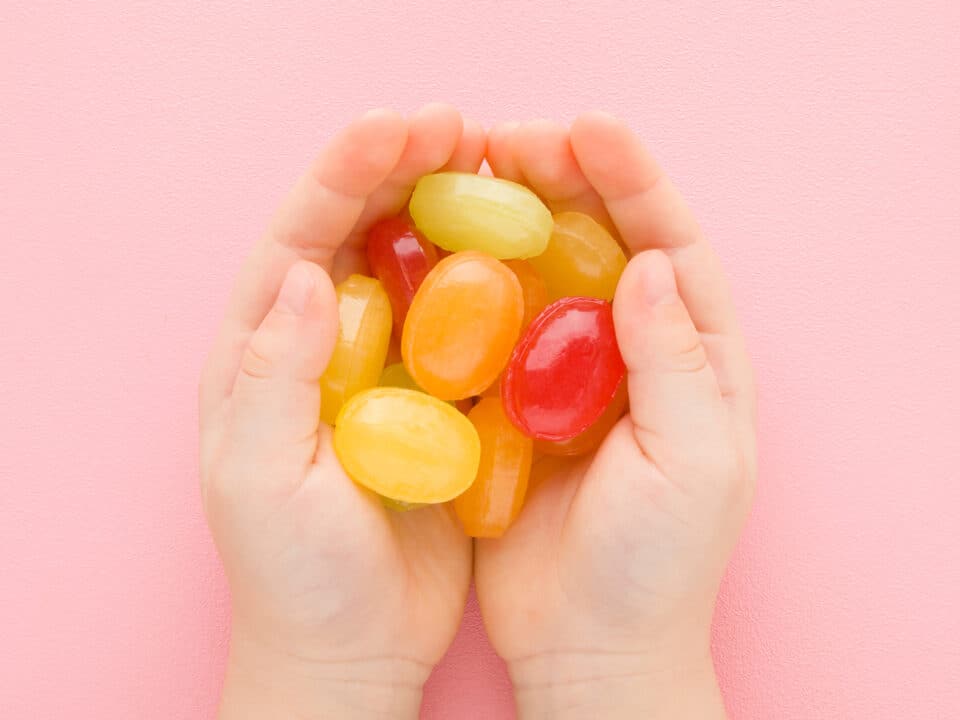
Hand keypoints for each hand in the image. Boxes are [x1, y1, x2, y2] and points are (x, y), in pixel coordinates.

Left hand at [199, 104, 484, 718]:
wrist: (347, 646)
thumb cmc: (292, 575)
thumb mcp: (264, 479)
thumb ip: (278, 375)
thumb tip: (307, 272)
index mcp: (262, 354)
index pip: (298, 240)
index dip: (344, 177)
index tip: (399, 129)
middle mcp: (320, 348)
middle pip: (356, 236)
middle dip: (401, 171)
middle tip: (458, 124)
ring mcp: (380, 371)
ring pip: (415, 270)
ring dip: (450, 214)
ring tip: (498, 166)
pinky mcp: (430, 403)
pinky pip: (461, 326)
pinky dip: (489, 283)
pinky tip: (528, 253)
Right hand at [476, 115, 756, 718]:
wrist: (592, 648)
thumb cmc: (658, 568)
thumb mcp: (692, 465)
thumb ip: (676, 363)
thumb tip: (648, 262)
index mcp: (695, 357)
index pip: (668, 244)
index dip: (632, 178)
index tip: (585, 128)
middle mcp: (632, 353)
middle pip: (600, 242)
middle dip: (562, 180)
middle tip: (506, 136)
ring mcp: (568, 376)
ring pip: (538, 276)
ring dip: (505, 220)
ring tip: (463, 172)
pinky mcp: (513, 405)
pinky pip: (489, 329)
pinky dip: (465, 287)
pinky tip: (429, 253)